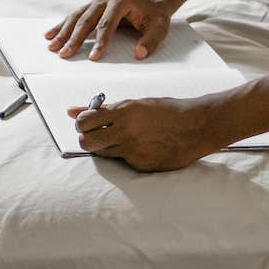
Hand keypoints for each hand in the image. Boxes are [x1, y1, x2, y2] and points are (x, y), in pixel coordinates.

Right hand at [45, 0, 173, 61]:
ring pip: (77, 17)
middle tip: (65, 55)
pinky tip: (50, 34)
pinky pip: (74, 16)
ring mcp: (97, 1)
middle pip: (87, 20)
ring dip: (63, 32)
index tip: (94, 57)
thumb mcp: (159, 28)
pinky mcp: (92, 5)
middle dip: (75, 39)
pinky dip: (62, 25)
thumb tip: (140, 53)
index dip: (100, 41)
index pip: (108, 24)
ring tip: (52, 47)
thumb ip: (150, 41)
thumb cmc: (155, 15)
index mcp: (122, 2)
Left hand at [68, 95, 215, 171]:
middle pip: (88, 142)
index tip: (86, 123)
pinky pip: (123, 161)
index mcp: (125, 111)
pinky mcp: (141, 165)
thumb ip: (105, 109)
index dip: (82, 123)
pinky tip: (141, 147)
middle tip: (96, 135)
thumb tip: (72, 111)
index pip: (85, 121)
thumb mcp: (137, 104)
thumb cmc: (168, 111)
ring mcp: (133, 150)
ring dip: (105, 147)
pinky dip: (126, 155)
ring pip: (103, 154)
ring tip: (120, 139)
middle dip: (87, 139)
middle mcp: (126, 131)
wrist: (197, 126)